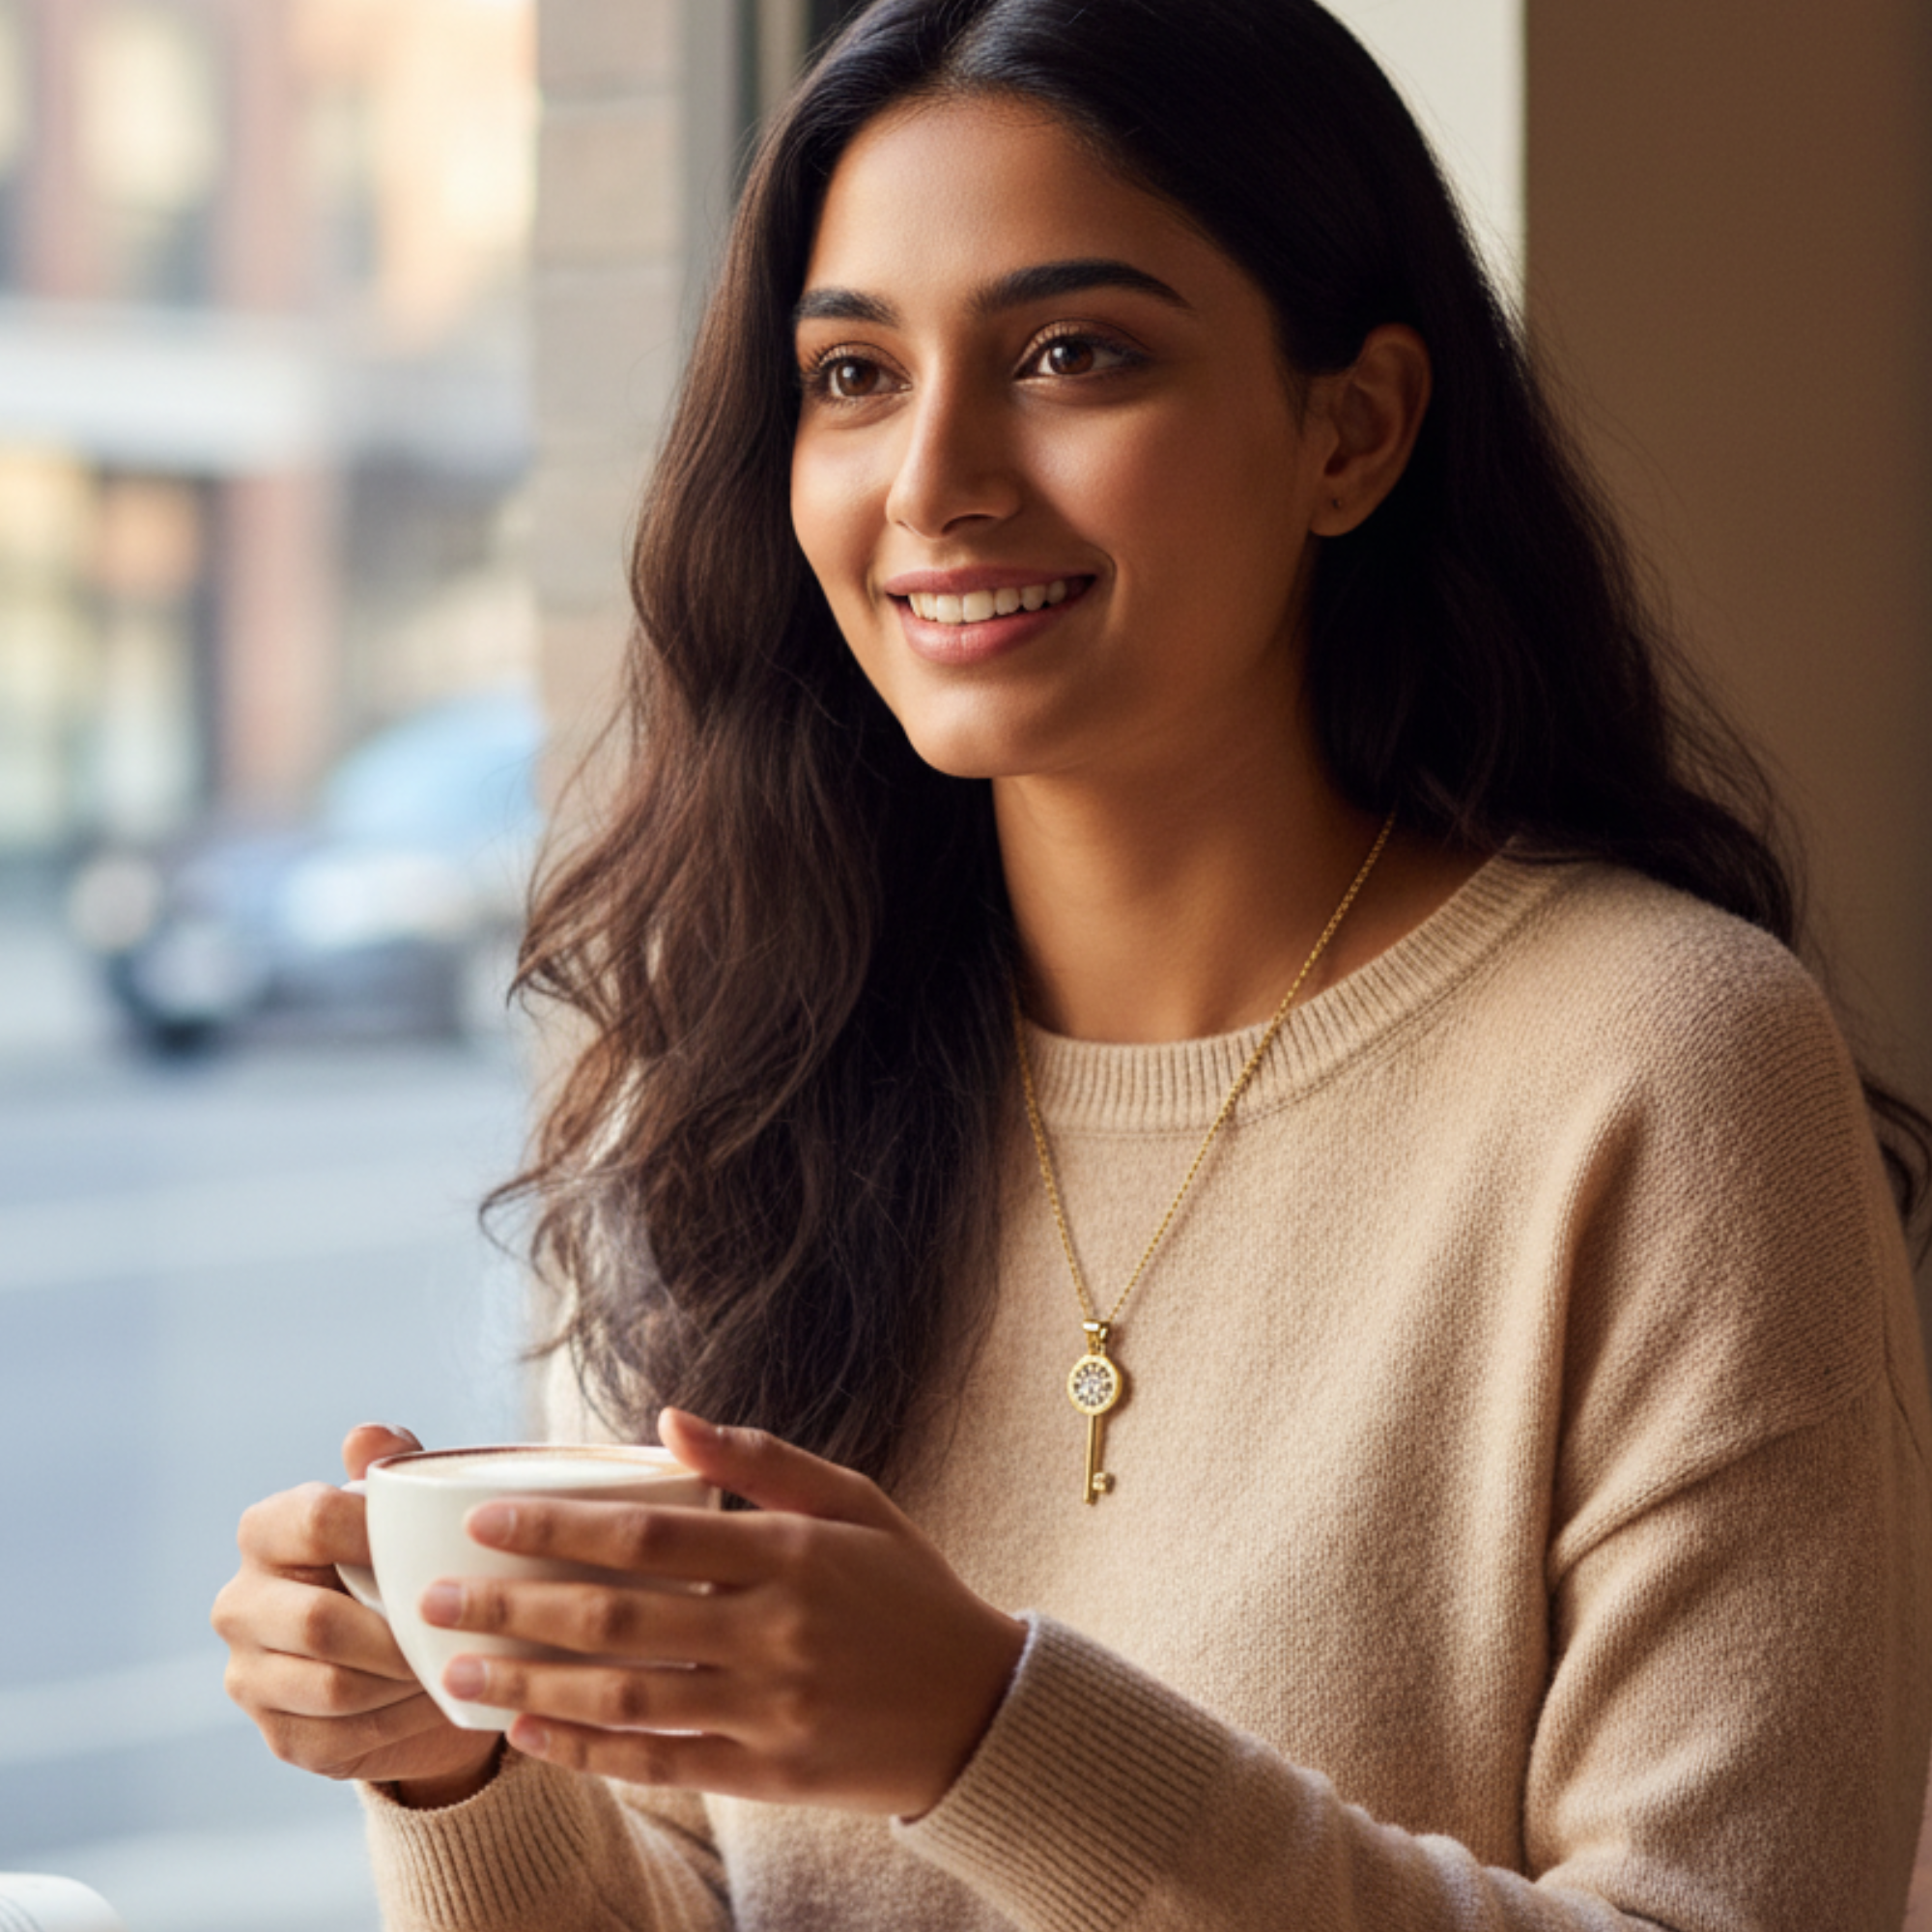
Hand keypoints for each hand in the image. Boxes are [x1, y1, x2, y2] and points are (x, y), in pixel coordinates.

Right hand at [211, 1425, 503, 1804]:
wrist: (406, 1654)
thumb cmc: (406, 1560)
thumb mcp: (406, 1508)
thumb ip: (390, 1465)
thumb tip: (366, 1435)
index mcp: (265, 1531)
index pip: (314, 1519)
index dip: (380, 1533)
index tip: (437, 1545)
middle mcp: (239, 1604)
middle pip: (321, 1621)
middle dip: (401, 1629)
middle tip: (458, 1624)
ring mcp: (248, 1676)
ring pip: (336, 1686)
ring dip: (407, 1678)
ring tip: (457, 1661)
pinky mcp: (278, 1736)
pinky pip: (345, 1733)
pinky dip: (402, 1719)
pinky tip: (434, 1698)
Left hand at [420, 1410, 1026, 1816]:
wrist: (981, 1708)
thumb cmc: (908, 1587)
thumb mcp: (854, 1500)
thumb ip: (762, 1458)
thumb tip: (665, 1419)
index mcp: (790, 1551)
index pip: (648, 1533)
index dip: (558, 1526)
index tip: (482, 1520)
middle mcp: (774, 1630)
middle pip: (618, 1619)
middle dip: (515, 1609)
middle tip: (433, 1603)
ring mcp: (769, 1708)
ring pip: (625, 1699)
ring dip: (532, 1686)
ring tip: (459, 1673)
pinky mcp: (767, 1774)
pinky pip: (660, 1764)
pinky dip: (589, 1752)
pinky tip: (531, 1736)